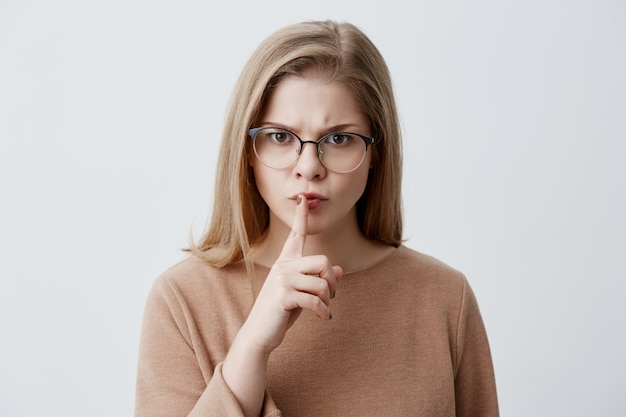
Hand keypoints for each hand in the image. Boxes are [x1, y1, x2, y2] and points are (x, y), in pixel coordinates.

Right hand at [241, 194, 342, 354]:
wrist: (259, 334)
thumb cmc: (280, 313)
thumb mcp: (302, 294)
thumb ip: (318, 280)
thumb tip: (340, 270)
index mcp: (286, 262)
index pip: (296, 235)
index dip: (300, 217)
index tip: (303, 198)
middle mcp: (283, 266)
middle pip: (323, 261)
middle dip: (332, 280)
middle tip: (331, 296)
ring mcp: (282, 280)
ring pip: (322, 283)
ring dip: (328, 300)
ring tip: (323, 310)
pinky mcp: (283, 295)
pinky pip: (315, 300)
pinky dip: (323, 311)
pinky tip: (322, 318)